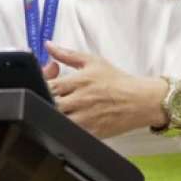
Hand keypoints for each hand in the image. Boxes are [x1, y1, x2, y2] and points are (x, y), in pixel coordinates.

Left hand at [45, 42, 165, 138]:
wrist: (141, 100)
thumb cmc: (117, 81)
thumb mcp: (92, 61)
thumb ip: (67, 54)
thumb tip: (48, 45)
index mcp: (78, 81)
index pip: (47, 85)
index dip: (39, 86)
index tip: (41, 86)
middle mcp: (79, 100)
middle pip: (48, 105)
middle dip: (43, 102)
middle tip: (46, 101)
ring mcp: (84, 118)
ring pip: (56, 121)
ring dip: (52, 117)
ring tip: (54, 113)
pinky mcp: (91, 133)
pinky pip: (70, 135)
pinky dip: (64, 131)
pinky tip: (66, 125)